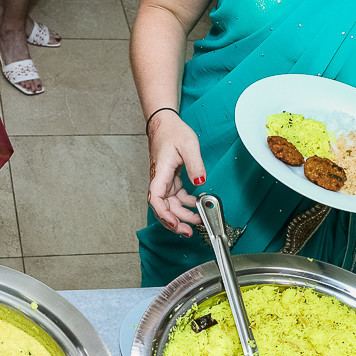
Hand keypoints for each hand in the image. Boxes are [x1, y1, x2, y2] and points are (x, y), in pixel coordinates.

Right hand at [146, 109, 205, 236]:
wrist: (165, 125)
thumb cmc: (172, 132)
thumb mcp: (188, 145)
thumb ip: (195, 164)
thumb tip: (199, 182)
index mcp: (160, 172)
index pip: (155, 198)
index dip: (163, 214)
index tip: (174, 223)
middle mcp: (160, 180)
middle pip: (163, 208)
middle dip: (175, 222)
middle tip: (189, 231)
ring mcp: (164, 182)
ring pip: (170, 205)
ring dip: (182, 216)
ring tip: (197, 221)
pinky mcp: (170, 181)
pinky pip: (176, 198)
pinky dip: (185, 205)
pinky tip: (196, 206)